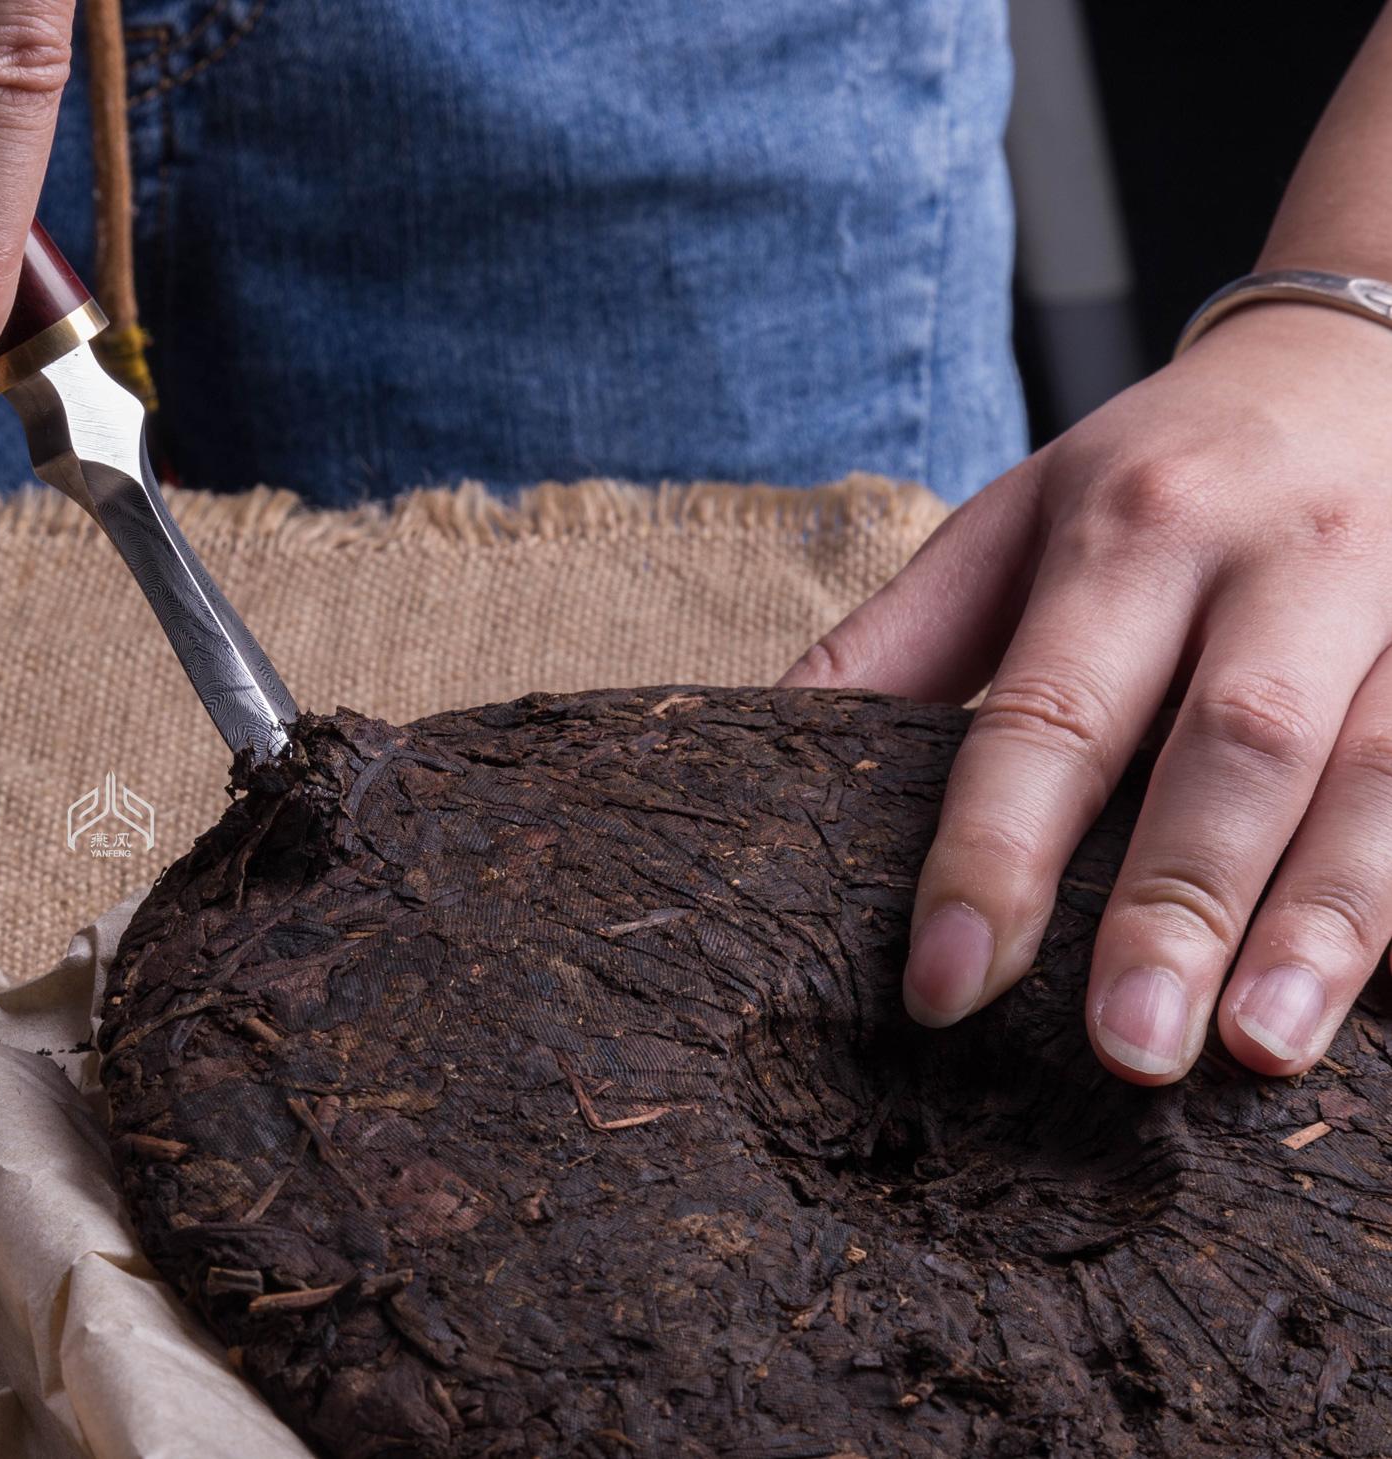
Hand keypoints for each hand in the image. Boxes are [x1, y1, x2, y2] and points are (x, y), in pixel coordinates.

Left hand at [781, 303, 1391, 1083]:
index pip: (1050, 711)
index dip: (993, 851)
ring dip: (1325, 922)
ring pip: (1381, 775)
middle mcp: (1278, 562)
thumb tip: (758, 748)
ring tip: (1260, 1050)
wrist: (1357, 358)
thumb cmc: (1158, 472)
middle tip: (1123, 1051)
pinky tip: (1375, 995)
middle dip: (1175, 905)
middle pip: (1231, 748)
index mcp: (1131, 530)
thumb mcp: (1013, 518)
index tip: (947, 981)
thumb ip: (899, 641)